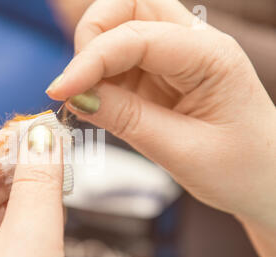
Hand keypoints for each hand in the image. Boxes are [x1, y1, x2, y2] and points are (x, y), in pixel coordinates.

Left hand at [0, 130, 69, 256]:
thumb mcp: (29, 243)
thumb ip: (38, 186)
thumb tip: (43, 141)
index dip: (0, 144)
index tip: (35, 130)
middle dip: (19, 166)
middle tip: (53, 150)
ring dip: (28, 192)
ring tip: (57, 176)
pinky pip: (8, 236)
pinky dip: (30, 219)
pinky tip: (50, 210)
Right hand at [46, 0, 275, 223]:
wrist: (264, 181)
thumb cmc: (240, 169)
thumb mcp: (182, 151)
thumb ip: (127, 119)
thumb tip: (77, 97)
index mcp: (211, 57)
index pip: (137, 36)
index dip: (91, 60)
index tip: (59, 90)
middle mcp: (194, 45)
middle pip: (129, 6)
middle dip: (93, 35)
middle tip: (77, 83)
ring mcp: (176, 57)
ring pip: (122, 25)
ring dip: (95, 53)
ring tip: (87, 95)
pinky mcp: (161, 74)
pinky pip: (121, 59)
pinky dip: (100, 74)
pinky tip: (99, 101)